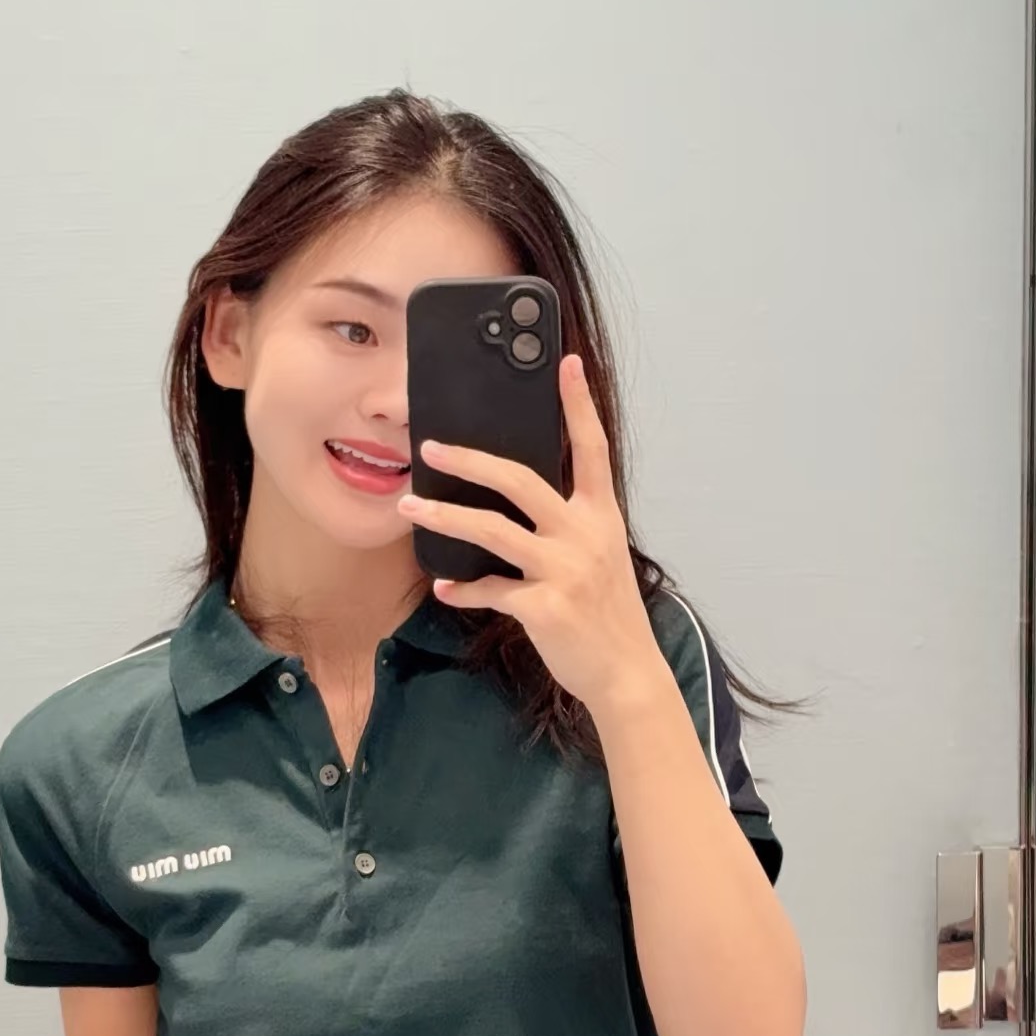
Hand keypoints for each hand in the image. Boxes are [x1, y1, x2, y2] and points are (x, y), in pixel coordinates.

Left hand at [397, 353, 664, 711]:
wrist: (626, 673)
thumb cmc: (607, 614)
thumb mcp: (601, 558)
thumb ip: (568, 527)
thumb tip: (515, 505)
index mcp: (601, 517)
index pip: (592, 449)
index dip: (578, 405)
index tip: (563, 363)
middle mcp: (584, 536)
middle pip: (520, 481)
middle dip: (470, 460)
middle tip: (431, 446)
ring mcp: (564, 570)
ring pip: (493, 530)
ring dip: (445, 516)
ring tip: (410, 504)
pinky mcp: (544, 607)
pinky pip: (490, 590)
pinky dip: (464, 588)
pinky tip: (445, 587)